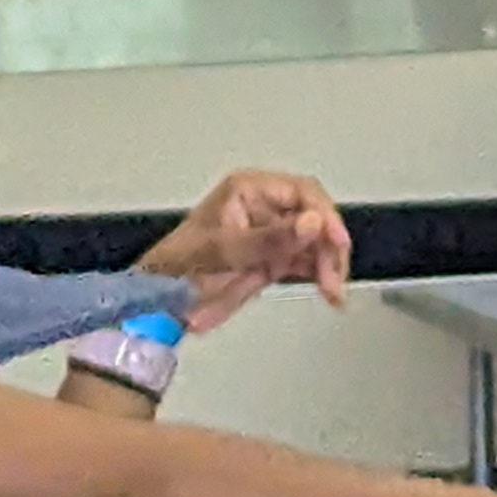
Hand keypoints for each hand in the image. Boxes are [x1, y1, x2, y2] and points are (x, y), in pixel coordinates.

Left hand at [137, 169, 354, 333]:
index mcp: (248, 191)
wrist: (162, 305)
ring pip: (317, 242)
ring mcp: (270, 235)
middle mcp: (263, 208)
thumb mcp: (225, 250)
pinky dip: (322, 275)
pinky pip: (309, 261)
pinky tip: (329, 291)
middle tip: (333, 275)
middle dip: (329, 247)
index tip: (335, 241)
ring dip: (329, 265)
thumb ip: (271, 237)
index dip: (324, 215)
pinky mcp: (274, 259)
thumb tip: (312, 223)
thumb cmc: (178, 268)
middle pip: (316, 218)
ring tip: (332, 290)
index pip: (302, 193)